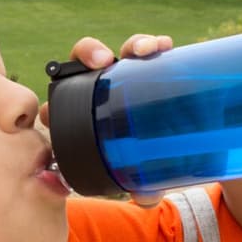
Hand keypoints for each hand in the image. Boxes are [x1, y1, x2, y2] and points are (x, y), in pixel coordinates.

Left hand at [38, 34, 172, 207]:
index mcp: (90, 116)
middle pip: (87, 63)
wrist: (188, 146)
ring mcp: (131, 76)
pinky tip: (164, 46)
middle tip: (102, 62)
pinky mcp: (156, 69)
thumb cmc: (151, 160)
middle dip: (88, 54)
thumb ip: (142, 184)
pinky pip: (151, 50)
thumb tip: (145, 197)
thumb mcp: (144, 174)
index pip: (60, 106)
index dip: (53, 106)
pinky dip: (154, 44)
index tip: (55, 111)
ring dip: (129, 45)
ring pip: (122, 51)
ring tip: (144, 52)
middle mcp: (108, 90)